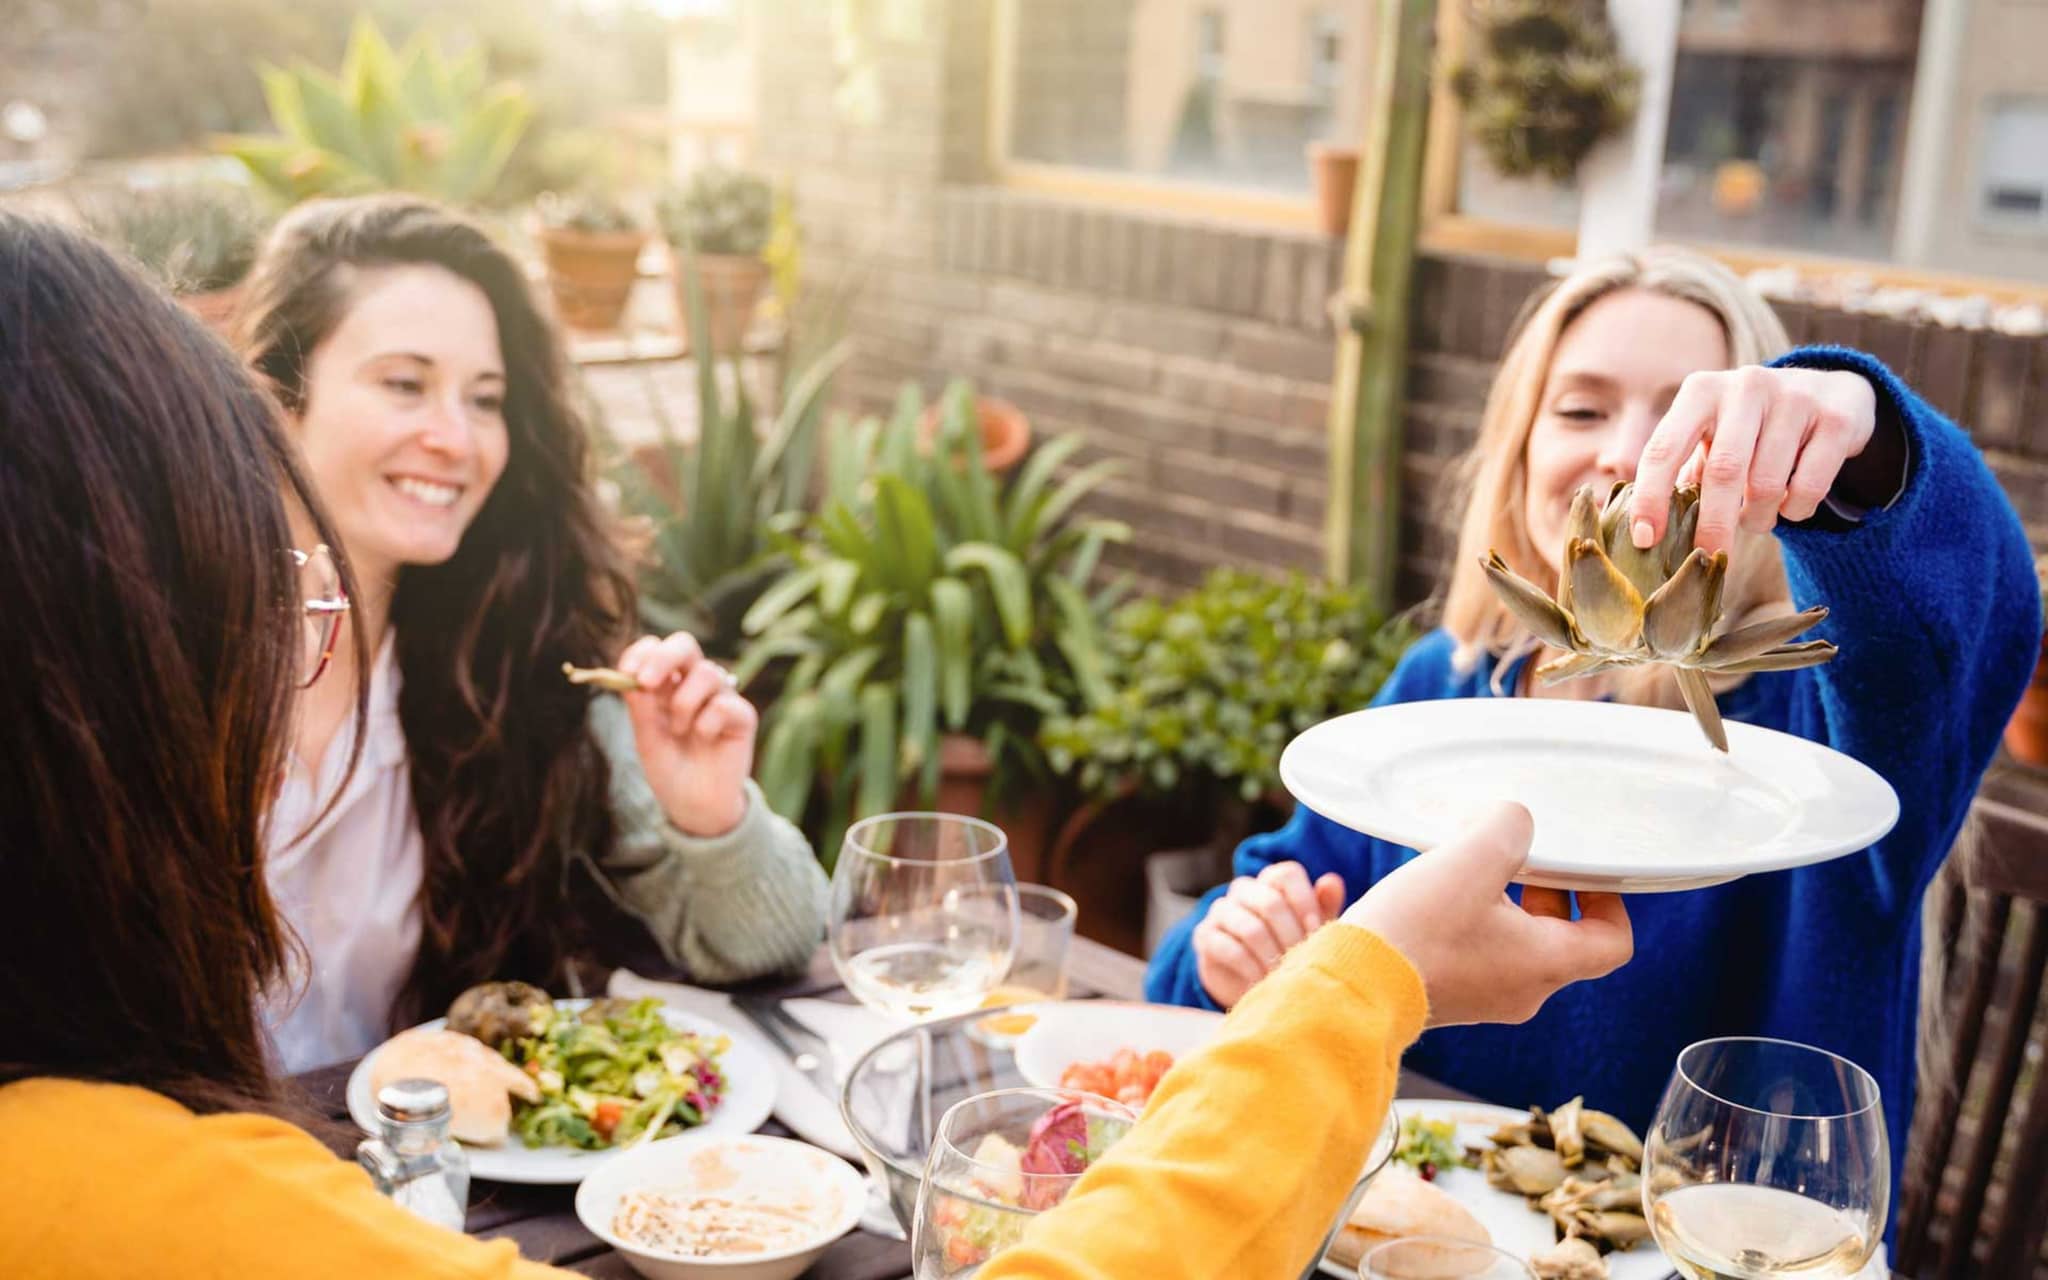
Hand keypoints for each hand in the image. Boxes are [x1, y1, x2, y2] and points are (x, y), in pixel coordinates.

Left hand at [614, 632, 757, 837]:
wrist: (694, 805)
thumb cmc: (669, 768)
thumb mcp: (646, 737)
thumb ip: (640, 706)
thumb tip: (629, 675)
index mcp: (666, 684)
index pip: (655, 649)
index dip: (642, 653)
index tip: (629, 672)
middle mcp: (694, 684)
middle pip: (685, 645)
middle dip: (664, 658)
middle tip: (647, 682)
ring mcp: (721, 697)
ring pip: (707, 673)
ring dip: (684, 704)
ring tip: (679, 731)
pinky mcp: (742, 715)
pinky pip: (724, 704)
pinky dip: (706, 724)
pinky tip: (705, 740)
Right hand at [1192, 861, 1347, 1008]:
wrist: (1248, 981)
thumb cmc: (1286, 949)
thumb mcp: (1309, 931)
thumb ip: (1323, 906)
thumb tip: (1332, 881)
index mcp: (1270, 882)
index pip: (1286, 874)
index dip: (1305, 902)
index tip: (1317, 932)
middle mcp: (1243, 890)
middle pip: (1270, 901)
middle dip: (1291, 936)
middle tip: (1302, 962)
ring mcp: (1220, 911)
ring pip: (1250, 927)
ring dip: (1272, 956)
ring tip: (1284, 976)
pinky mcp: (1204, 936)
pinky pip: (1228, 948)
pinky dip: (1251, 969)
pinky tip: (1262, 984)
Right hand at [1342, 803, 1632, 1026]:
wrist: (1350, 986)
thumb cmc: (1416, 930)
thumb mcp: (1471, 858)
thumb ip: (1508, 828)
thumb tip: (1512, 823)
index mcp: (1546, 963)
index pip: (1612, 942)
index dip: (1607, 901)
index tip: (1580, 871)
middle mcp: (1522, 991)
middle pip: (1561, 939)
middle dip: (1543, 891)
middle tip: (1515, 860)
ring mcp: (1483, 999)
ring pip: (1515, 945)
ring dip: (1500, 905)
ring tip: (1465, 871)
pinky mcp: (1446, 997)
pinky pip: (1475, 954)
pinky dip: (1467, 922)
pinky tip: (1430, 895)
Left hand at [1628, 366, 1879, 556]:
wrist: (1831, 392)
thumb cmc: (1752, 428)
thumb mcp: (1712, 434)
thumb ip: (1682, 470)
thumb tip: (1646, 533)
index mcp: (1701, 391)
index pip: (1664, 448)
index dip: (1651, 498)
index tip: (1645, 539)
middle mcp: (1745, 386)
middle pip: (1723, 471)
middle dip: (1713, 523)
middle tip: (1709, 557)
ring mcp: (1794, 398)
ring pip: (1767, 485)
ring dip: (1758, 518)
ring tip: (1755, 519)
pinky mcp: (1835, 419)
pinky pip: (1808, 487)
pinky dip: (1795, 511)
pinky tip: (1790, 506)